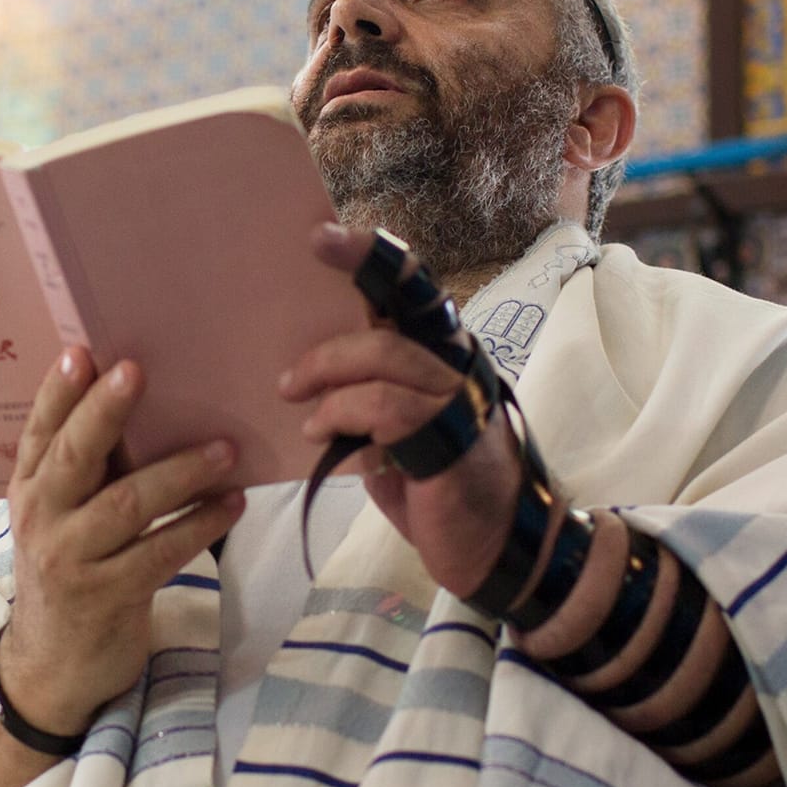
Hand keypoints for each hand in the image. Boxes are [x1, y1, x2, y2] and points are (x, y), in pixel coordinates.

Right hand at [0, 348, 244, 737]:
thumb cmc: (70, 570)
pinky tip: (232, 504)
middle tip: (137, 371)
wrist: (51, 667)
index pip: (39, 430)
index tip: (82, 351)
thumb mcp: (59, 517)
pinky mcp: (108, 596)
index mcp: (28, 488)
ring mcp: (72, 560)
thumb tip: (146, 401)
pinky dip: (200, 525)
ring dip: (180, 472)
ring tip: (225, 448)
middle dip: (105, 411)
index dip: (58, 391)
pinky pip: (162, 552)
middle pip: (75, 457)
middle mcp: (42, 518)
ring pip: (127, 505)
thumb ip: (86, 468)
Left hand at [279, 224, 520, 599]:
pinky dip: (342, 413)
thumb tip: (304, 380)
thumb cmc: (439, 491)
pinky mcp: (452, 438)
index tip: (323, 235)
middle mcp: (457, 363)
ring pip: (384, 352)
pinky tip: (317, 433)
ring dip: (326, 369)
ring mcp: (459, 398)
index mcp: (443, 355)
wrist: (496, 551)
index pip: (414, 288)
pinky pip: (385, 406)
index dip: (373, 254)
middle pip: (405, 300)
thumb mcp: (395, 435)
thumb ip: (366, 399)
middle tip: (310, 255)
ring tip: (291, 393)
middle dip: (355, 269)